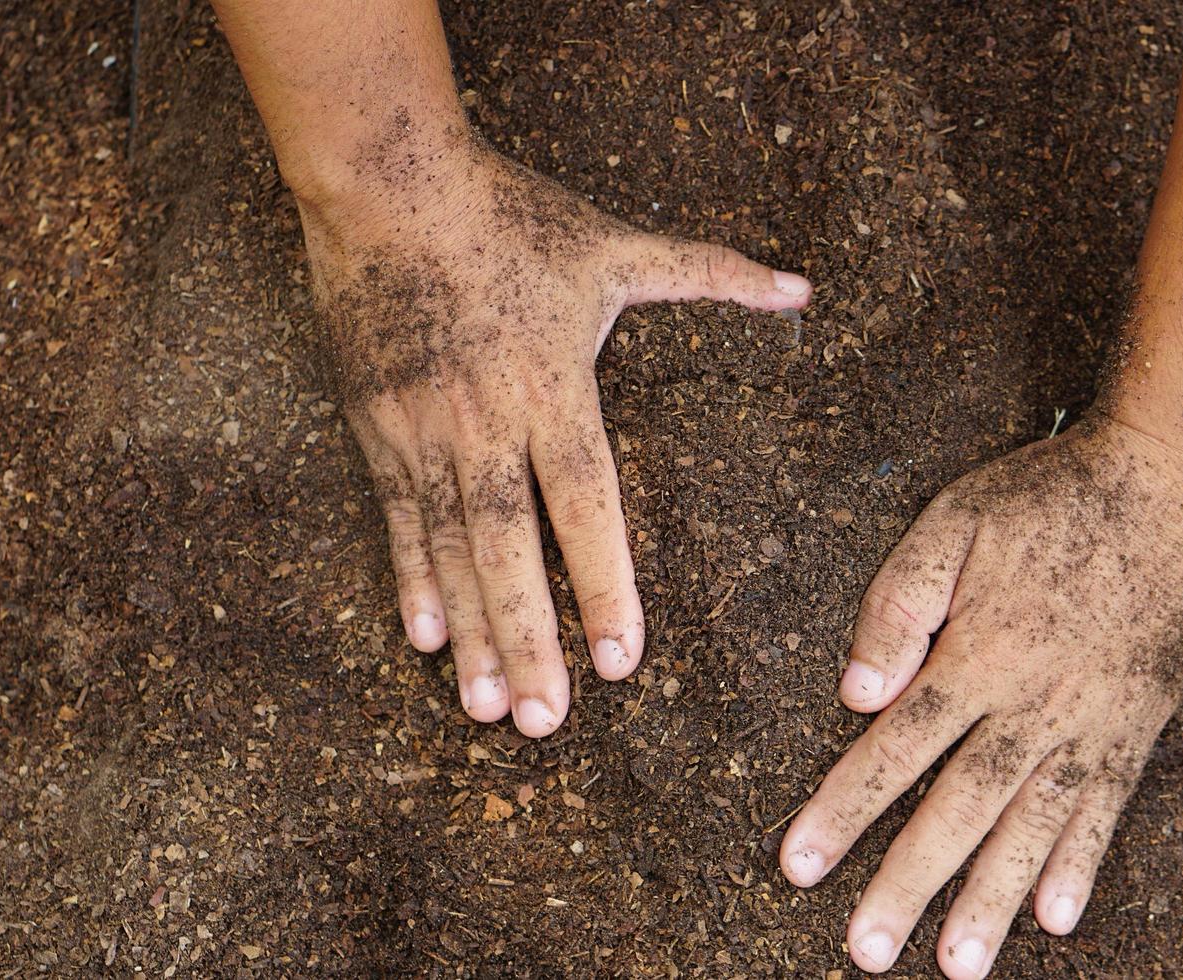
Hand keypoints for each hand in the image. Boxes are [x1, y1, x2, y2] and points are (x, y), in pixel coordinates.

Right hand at [303, 130, 810, 736]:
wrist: (389, 186)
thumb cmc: (512, 218)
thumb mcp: (617, 245)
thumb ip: (712, 274)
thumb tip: (801, 285)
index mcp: (556, 387)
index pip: (586, 501)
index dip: (604, 581)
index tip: (622, 659)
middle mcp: (489, 423)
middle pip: (512, 547)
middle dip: (531, 639)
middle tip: (546, 722)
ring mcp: (428, 432)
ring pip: (453, 548)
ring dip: (473, 631)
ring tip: (487, 708)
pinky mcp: (381, 430)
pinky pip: (398, 520)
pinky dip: (411, 579)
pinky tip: (424, 639)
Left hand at [778, 418, 1182, 975]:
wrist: (1173, 483)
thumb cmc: (1051, 498)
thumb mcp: (956, 522)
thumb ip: (900, 604)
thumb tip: (855, 693)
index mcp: (979, 655)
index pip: (897, 750)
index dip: (843, 809)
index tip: (798, 865)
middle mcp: (1034, 704)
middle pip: (959, 808)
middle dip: (909, 881)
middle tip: (867, 952)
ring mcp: (1092, 721)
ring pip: (1032, 825)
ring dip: (992, 898)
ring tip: (959, 964)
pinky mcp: (1136, 724)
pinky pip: (1106, 808)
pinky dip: (1081, 864)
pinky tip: (1057, 916)